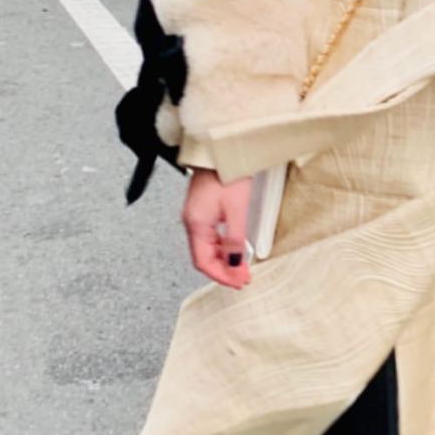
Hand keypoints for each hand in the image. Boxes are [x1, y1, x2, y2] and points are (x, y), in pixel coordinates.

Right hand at [182, 167, 252, 288]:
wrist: (220, 150)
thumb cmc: (226, 174)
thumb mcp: (236, 210)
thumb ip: (235, 240)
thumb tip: (236, 264)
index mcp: (196, 224)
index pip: (203, 262)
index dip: (220, 276)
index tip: (237, 283)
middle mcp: (192, 222)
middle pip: (204, 256)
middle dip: (224, 270)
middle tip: (243, 278)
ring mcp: (196, 216)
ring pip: (207, 247)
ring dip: (224, 260)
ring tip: (242, 267)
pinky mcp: (202, 209)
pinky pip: (210, 236)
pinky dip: (222, 247)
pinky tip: (234, 250)